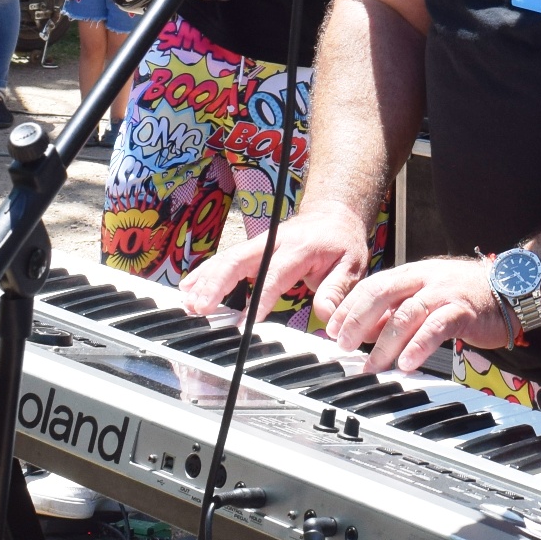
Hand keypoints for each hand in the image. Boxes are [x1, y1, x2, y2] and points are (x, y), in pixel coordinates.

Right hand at [181, 197, 369, 322]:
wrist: (334, 215)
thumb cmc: (342, 243)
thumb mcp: (352, 265)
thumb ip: (337, 290)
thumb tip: (326, 315)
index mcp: (297, 248)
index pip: (273, 275)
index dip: (257, 299)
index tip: (243, 323)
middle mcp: (272, 242)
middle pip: (238, 261)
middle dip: (216, 284)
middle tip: (200, 308)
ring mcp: (259, 243)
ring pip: (226, 259)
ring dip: (205, 280)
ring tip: (188, 302)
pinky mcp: (252, 248)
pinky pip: (225, 260)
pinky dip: (206, 273)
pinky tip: (188, 287)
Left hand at [328, 255, 511, 374]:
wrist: (512, 288)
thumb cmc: (467, 295)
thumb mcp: (427, 295)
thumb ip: (398, 309)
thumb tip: (366, 330)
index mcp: (412, 274)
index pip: (371, 286)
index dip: (349, 308)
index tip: (331, 331)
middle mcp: (424, 278)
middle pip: (381, 294)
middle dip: (357, 321)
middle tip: (343, 346)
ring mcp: (444, 292)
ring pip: (406, 313)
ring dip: (385, 342)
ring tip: (372, 365)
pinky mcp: (462, 310)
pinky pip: (436, 327)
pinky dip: (419, 346)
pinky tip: (408, 363)